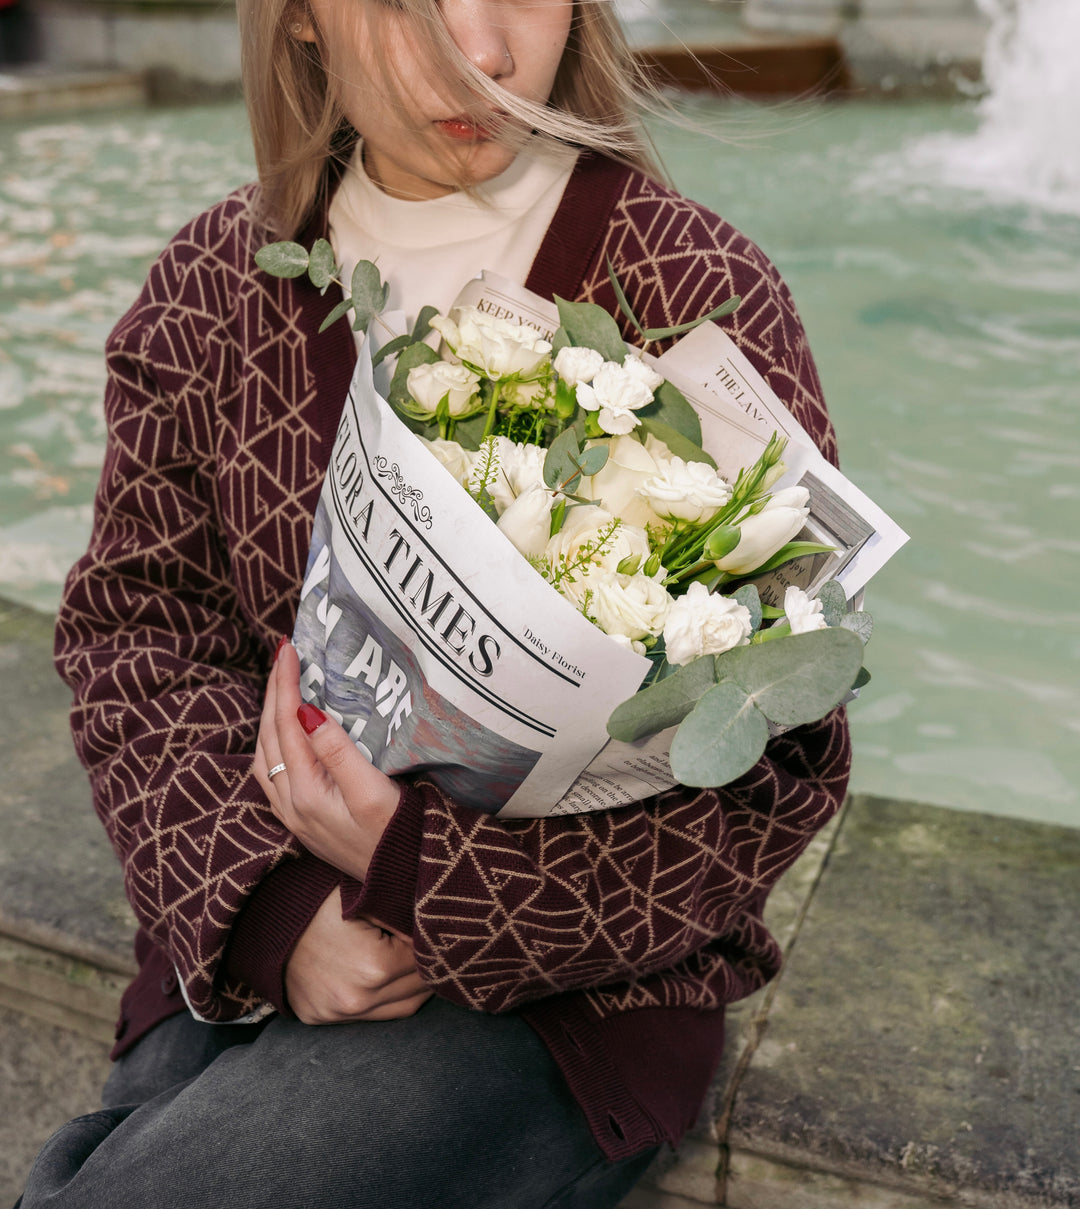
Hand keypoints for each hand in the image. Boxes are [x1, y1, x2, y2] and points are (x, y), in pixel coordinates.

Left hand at [254, 640, 400, 880]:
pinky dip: (274, 740)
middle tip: (284, 655)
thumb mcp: (372, 791)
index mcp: (304, 792)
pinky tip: (286, 731)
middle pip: (269, 736)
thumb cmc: (397, 836)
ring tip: (283, 685)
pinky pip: (273, 770)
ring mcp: (293, 815)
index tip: (289, 648)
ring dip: (269, 716)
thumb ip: (338, 751)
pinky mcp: (302, 821)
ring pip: (265, 754)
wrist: (404, 884)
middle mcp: (290, 804)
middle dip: (273, 692)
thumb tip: (306, 711)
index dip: (285, 683)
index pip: (286, 724)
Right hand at [286, 889, 430, 1023]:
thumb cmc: (316, 899)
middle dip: (430, 965)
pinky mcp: (322, 1019)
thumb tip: (435, 924)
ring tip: (420, 961)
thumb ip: (402, 914)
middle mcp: (358, 999)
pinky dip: (386, 998)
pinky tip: (391, 976)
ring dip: (415, 987)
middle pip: (419, 989)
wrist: (259, 919)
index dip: (433, 940)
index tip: (435, 927)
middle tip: (436, 944)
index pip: (426, 960)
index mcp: (374, 967)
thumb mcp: (364, 897)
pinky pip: (371, 1016)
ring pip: (402, 1009)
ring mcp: (337, 1014)